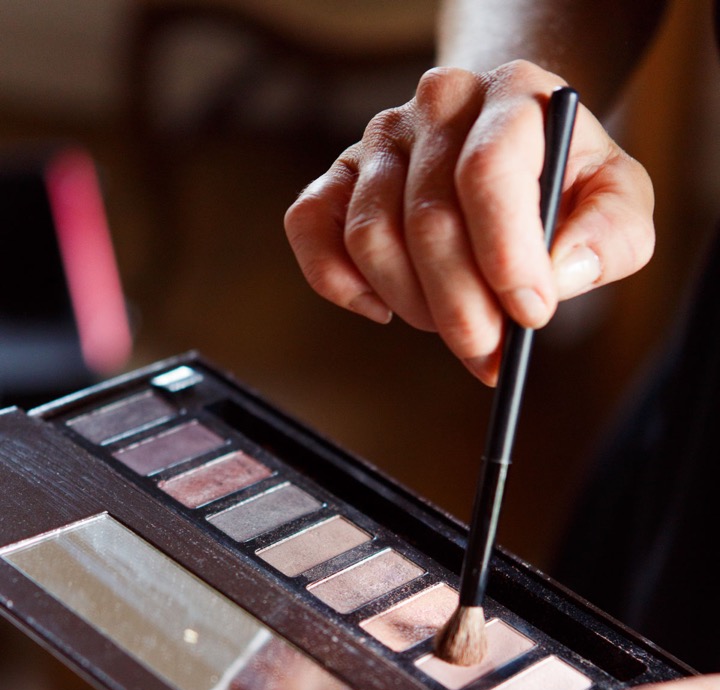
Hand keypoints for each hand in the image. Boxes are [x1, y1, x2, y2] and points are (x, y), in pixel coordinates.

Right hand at [285, 60, 653, 384]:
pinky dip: (340, 284)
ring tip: (456, 325)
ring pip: (372, 238)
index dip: (505, 255)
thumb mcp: (618, 200)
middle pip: (428, 221)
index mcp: (512, 96)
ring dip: (414, 305)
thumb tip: (560, 272)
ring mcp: (380, 139)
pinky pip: (310, 229)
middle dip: (462, 307)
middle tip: (490, 355)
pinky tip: (383, 309)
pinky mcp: (340, 176)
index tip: (530, 314)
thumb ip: (611, 234)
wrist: (514, 145)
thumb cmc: (565, 180)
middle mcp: (439, 105)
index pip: (488, 172)